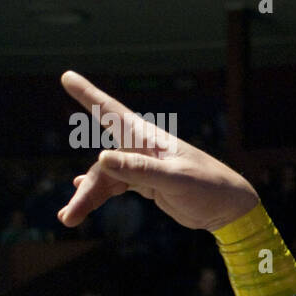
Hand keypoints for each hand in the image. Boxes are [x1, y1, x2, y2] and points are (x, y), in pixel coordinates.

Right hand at [56, 71, 259, 231]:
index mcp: (149, 139)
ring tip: (69, 219)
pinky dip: (99, 195)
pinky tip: (81, 199)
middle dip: (88, 189)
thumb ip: (140, 170)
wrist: (229, 208)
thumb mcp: (176, 180)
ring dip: (89, 198)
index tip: (67, 76)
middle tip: (68, 216)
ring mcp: (143, 166)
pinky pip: (115, 186)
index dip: (88, 94)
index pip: (112, 112)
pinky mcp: (147, 183)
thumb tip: (101, 158)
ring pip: (106, 179)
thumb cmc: (209, 187)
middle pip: (103, 165)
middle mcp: (142, 149)